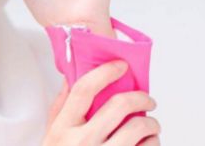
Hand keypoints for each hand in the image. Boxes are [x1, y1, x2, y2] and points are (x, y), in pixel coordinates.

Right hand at [42, 60, 160, 144]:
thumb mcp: (52, 133)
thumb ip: (61, 105)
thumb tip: (72, 76)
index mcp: (62, 128)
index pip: (83, 90)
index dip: (104, 73)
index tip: (120, 66)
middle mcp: (81, 142)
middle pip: (118, 106)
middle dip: (141, 97)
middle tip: (147, 99)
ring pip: (139, 128)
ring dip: (151, 122)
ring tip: (151, 123)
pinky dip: (153, 144)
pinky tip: (149, 143)